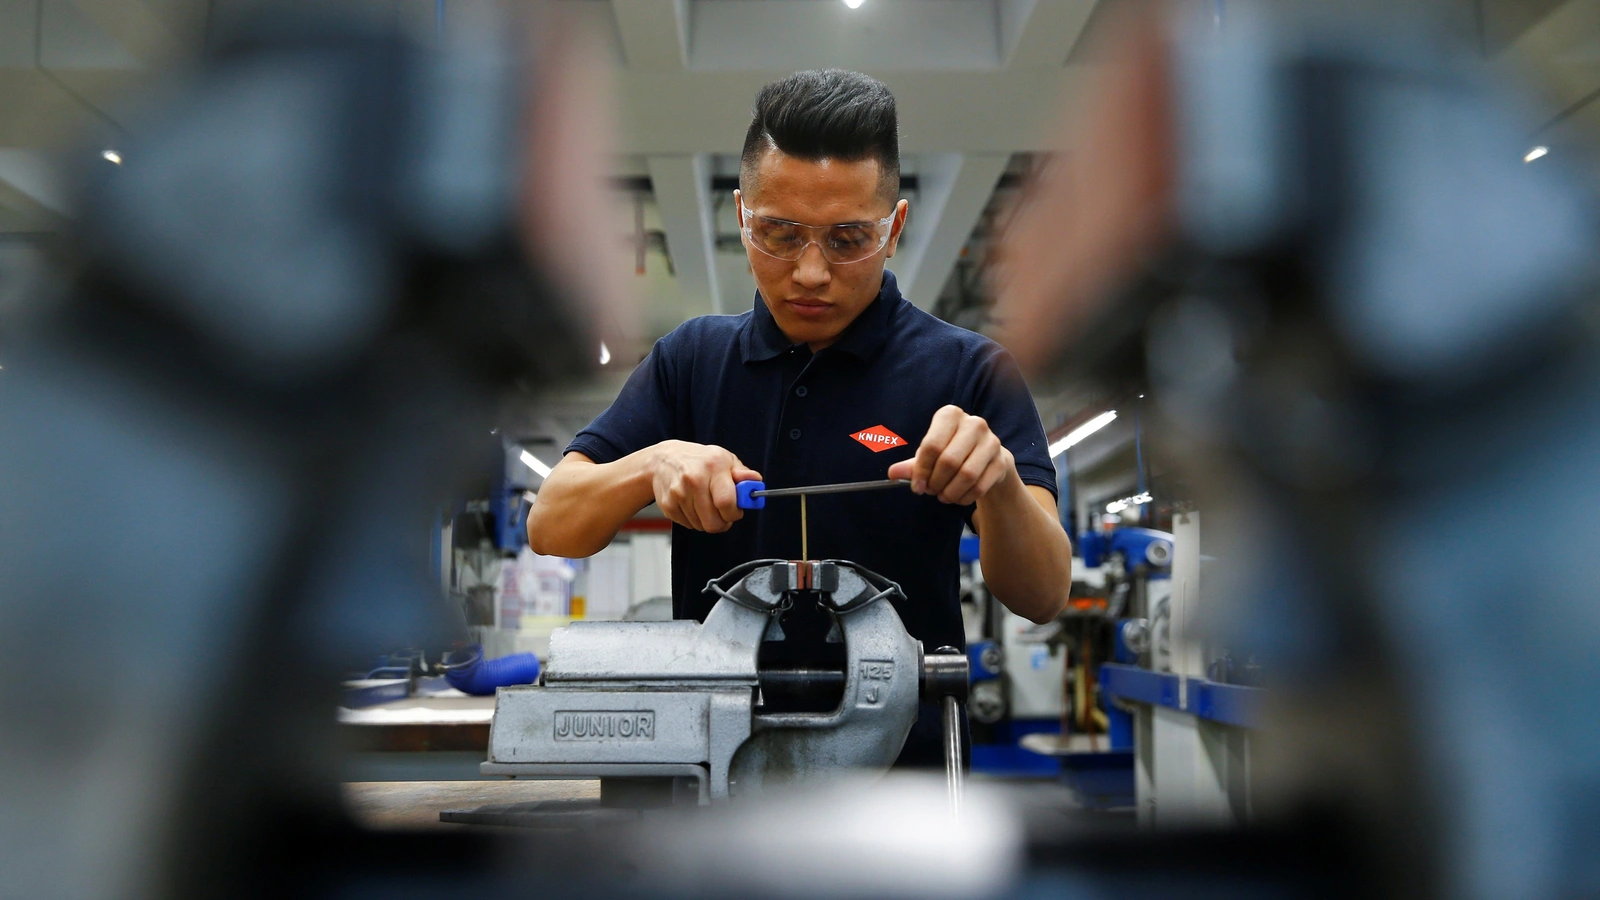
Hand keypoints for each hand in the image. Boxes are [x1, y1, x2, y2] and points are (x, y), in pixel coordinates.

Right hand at [649, 441, 761, 532]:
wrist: (663, 460)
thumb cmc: (698, 460)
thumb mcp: (724, 459)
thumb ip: (742, 473)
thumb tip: (755, 481)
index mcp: (713, 466)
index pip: (726, 503)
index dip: (734, 513)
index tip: (736, 511)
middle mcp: (694, 479)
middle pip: (713, 522)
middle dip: (722, 522)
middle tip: (723, 513)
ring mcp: (679, 493)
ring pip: (701, 526)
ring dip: (707, 520)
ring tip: (706, 505)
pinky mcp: (668, 505)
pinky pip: (688, 525)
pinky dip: (693, 519)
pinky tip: (692, 505)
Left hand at [888, 405, 1015, 505]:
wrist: (987, 458)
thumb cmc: (952, 452)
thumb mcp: (930, 455)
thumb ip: (912, 465)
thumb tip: (892, 473)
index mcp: (950, 415)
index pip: (932, 445)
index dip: (921, 470)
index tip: (917, 487)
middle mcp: (974, 423)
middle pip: (949, 461)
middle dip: (936, 482)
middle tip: (931, 491)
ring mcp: (991, 441)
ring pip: (967, 475)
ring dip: (950, 492)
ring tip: (943, 496)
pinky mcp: (1002, 460)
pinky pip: (980, 486)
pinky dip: (965, 497)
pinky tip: (958, 498)